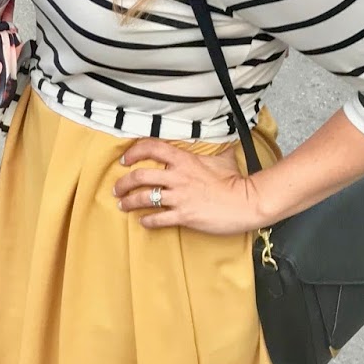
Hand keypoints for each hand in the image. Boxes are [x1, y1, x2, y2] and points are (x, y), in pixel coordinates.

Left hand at [113, 139, 264, 235]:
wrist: (246, 202)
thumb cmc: (234, 180)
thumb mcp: (221, 158)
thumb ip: (211, 150)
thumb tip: (216, 141)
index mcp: (184, 160)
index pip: (151, 147)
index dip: (133, 152)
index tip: (124, 160)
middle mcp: (177, 177)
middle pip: (139, 176)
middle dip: (123, 183)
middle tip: (117, 189)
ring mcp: (179, 197)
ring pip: (143, 198)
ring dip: (129, 202)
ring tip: (123, 205)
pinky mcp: (184, 216)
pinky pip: (157, 219)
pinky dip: (147, 221)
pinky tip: (143, 222)